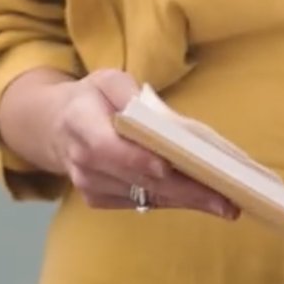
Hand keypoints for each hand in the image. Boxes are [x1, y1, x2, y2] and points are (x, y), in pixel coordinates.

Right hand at [0, 68, 239, 219]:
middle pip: (137, 179)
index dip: (139, 160)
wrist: (58, 127)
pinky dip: (173, 201)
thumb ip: (130, 94)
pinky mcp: (100, 200)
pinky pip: (142, 203)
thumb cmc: (92, 98)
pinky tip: (201, 200)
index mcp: (80, 124)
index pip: (108, 147)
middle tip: (224, 197)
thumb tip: (162, 119)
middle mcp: (82, 162)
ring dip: (186, 201)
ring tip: (225, 203)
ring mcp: (90, 186)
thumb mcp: (108, 80)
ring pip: (145, 196)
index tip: (170, 167)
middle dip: (183, 189)